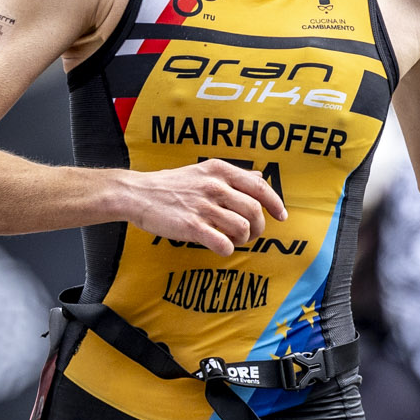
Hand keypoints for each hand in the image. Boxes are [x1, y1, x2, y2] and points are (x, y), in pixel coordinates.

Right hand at [115, 158, 286, 253]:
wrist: (137, 194)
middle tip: (251, 234)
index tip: (282, 216)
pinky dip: (227, 249)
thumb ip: (232, 176)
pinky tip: (219, 246)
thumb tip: (259, 178)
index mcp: (219, 171)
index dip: (276, 203)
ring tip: (233, 239)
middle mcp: (214, 186)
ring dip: (243, 239)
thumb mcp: (203, 171)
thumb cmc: (171, 185)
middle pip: (254, 210)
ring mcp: (203, 206)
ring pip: (242, 228)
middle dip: (258, 227)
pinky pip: (223, 243)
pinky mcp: (191, 226)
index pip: (260, 187)